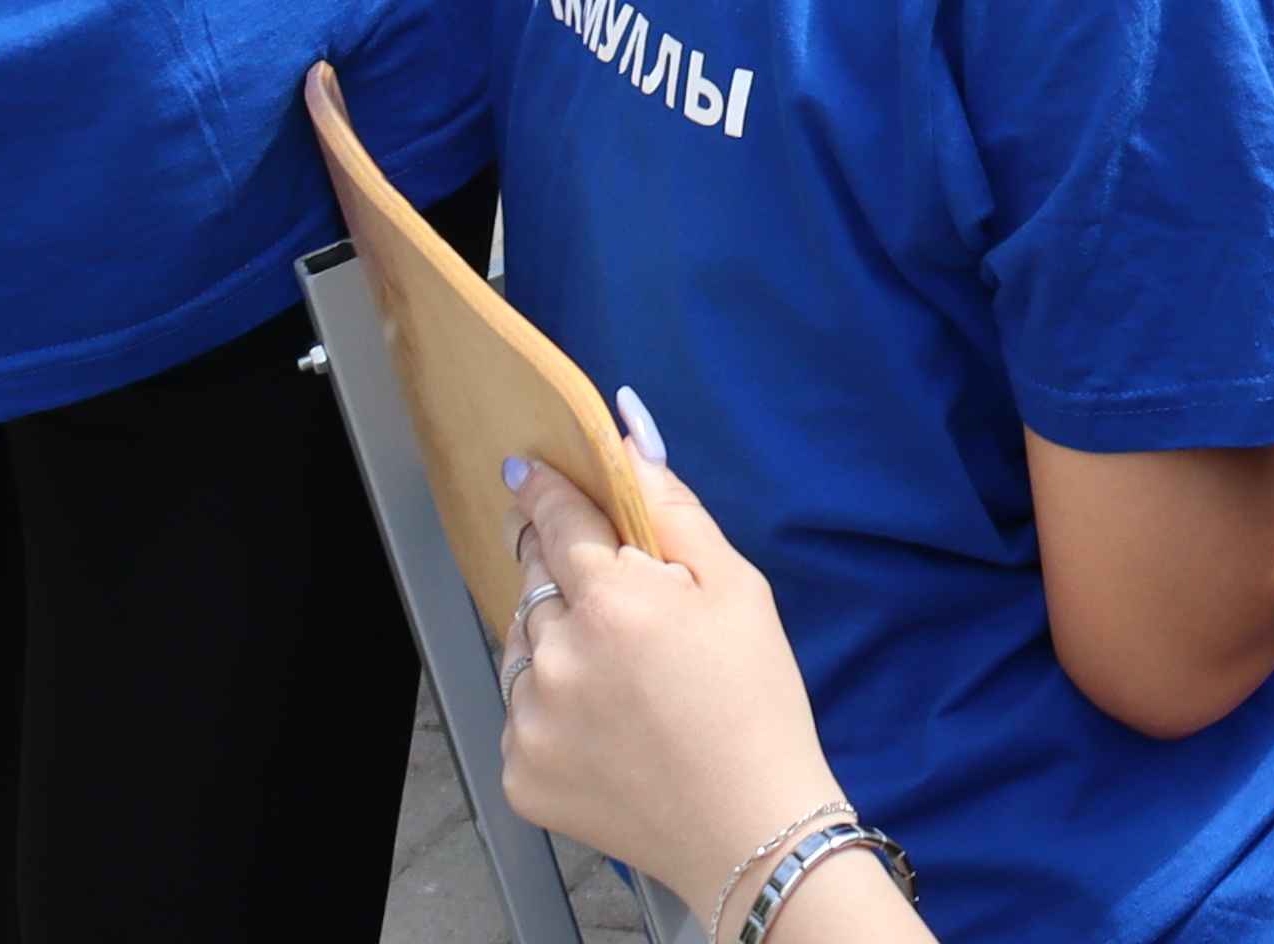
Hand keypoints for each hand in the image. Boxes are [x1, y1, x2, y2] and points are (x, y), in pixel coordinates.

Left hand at [497, 452, 846, 923]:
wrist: (747, 823)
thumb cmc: (755, 697)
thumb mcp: (737, 588)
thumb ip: (674, 512)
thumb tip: (628, 450)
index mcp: (612, 601)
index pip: (557, 523)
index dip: (542, 492)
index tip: (522, 472)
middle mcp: (555, 657)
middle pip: (535, 586)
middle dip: (565, 579)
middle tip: (613, 602)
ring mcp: (529, 720)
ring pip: (523, 652)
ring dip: (556, 646)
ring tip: (620, 677)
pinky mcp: (519, 773)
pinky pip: (521, 716)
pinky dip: (551, 710)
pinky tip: (607, 726)